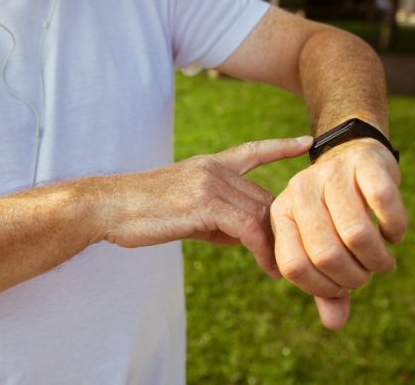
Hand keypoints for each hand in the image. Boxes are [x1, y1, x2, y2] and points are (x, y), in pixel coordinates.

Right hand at [97, 137, 312, 277]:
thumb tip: (243, 235)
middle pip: (264, 197)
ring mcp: (209, 182)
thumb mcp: (184, 211)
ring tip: (279, 271)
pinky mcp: (204, 202)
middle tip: (290, 260)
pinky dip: (262, 249)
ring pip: (260, 212)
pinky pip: (247, 227)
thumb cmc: (141, 213)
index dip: (280, 147)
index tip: (306, 142)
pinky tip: (266, 266)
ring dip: (274, 245)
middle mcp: (213, 168)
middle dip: (281, 229)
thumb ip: (216, 218)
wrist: (108, 207)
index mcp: (208, 165)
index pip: (252, 151)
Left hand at [270, 138, 405, 329]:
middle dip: (353, 277)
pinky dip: (395, 228)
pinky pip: (383, 203)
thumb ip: (326, 285)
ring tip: (383, 261)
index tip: (341, 289)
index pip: (293, 266)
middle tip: (368, 275)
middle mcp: (299, 192)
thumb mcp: (323, 246)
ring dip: (377, 259)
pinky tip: (395, 235)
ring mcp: (331, 175)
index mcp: (280, 214)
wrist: (352, 156)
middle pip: (325, 254)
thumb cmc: (335, 212)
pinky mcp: (364, 164)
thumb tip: (334, 324)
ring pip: (356, 233)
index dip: (321, 288)